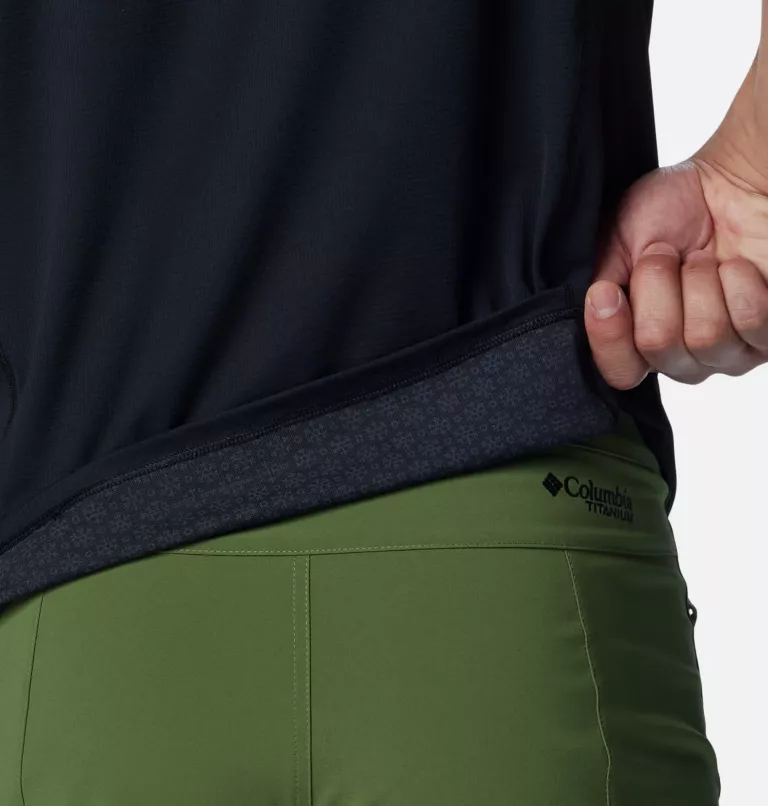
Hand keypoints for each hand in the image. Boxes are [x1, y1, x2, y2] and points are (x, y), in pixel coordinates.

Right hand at [585, 57, 767, 389]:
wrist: (728, 183)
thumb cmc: (672, 211)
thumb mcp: (613, 244)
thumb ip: (595, 286)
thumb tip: (594, 309)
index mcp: (635, 341)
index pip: (618, 373)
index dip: (609, 336)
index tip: (607, 293)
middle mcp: (680, 356)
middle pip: (659, 347)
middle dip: (658, 287)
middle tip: (666, 256)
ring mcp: (727, 351)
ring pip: (704, 338)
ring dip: (699, 282)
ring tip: (703, 258)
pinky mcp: (766, 337)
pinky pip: (749, 323)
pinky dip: (738, 282)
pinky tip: (735, 266)